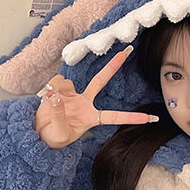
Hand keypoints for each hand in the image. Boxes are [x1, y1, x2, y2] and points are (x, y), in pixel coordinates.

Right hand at [34, 45, 158, 148]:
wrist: (39, 133)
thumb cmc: (54, 138)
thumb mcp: (59, 133)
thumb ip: (59, 115)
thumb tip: (58, 96)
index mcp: (91, 118)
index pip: (115, 116)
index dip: (132, 118)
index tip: (151, 118)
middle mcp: (85, 103)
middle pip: (101, 80)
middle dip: (113, 65)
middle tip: (127, 51)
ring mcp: (73, 94)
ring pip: (68, 83)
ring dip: (58, 91)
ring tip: (49, 104)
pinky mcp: (60, 89)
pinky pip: (56, 82)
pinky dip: (50, 90)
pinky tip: (46, 98)